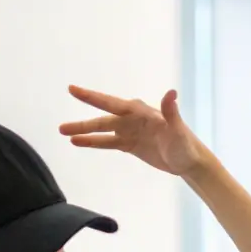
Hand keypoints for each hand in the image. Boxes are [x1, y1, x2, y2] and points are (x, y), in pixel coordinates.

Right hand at [60, 86, 206, 176]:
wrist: (189, 161)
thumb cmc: (186, 145)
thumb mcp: (178, 130)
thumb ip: (171, 112)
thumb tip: (171, 93)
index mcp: (140, 112)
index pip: (112, 104)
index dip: (93, 97)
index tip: (74, 90)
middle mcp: (132, 119)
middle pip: (103, 119)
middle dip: (83, 121)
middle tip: (61, 125)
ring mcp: (130, 132)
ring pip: (102, 131)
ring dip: (84, 132)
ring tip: (64, 132)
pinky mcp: (130, 145)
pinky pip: (108, 143)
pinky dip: (94, 143)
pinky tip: (78, 143)